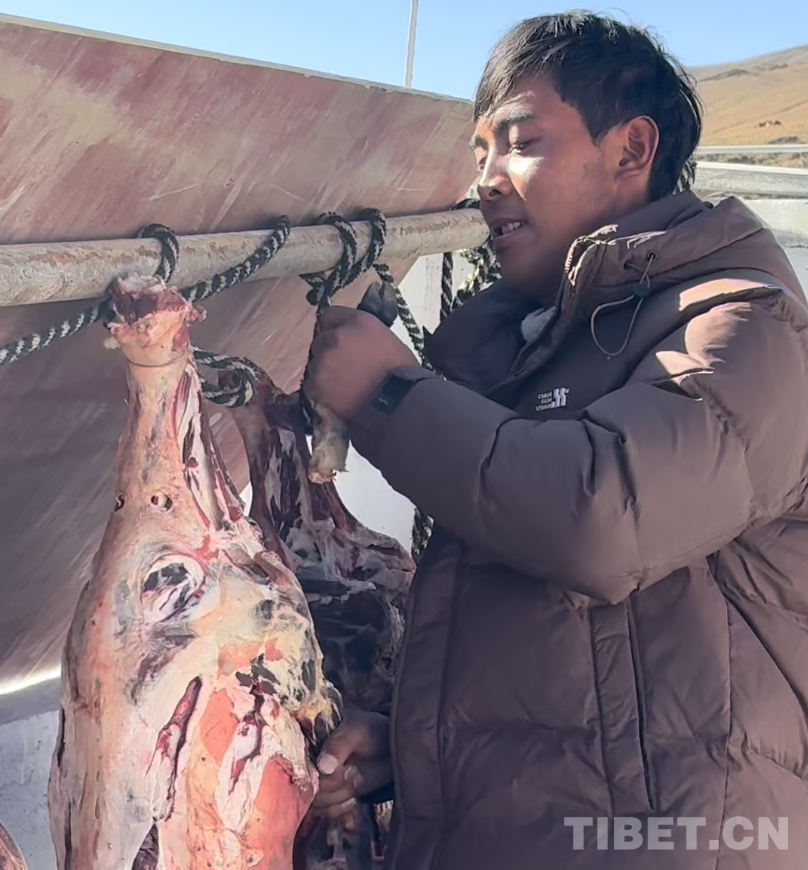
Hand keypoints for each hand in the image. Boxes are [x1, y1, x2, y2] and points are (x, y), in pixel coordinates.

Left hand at [306, 305, 419, 419]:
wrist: (397, 404)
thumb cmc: (403, 376)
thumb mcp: (389, 342)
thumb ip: (366, 337)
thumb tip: (357, 342)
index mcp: (358, 322)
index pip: (331, 315)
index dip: (334, 328)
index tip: (340, 340)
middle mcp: (337, 336)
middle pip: (321, 340)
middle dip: (330, 352)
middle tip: (345, 368)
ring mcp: (324, 360)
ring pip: (316, 362)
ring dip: (326, 372)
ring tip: (344, 387)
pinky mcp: (315, 383)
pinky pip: (313, 384)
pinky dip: (322, 391)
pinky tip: (338, 398)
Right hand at [310, 710, 391, 829]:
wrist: (389, 746)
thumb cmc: (372, 731)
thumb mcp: (357, 731)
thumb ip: (339, 745)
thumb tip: (323, 767)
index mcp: (310, 745)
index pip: (301, 768)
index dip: (319, 775)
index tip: (344, 768)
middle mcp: (312, 766)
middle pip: (310, 790)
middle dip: (334, 788)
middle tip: (355, 773)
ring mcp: (323, 783)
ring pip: (319, 805)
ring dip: (340, 800)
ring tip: (358, 781)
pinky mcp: (336, 797)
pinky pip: (331, 813)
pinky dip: (344, 815)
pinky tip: (354, 810)